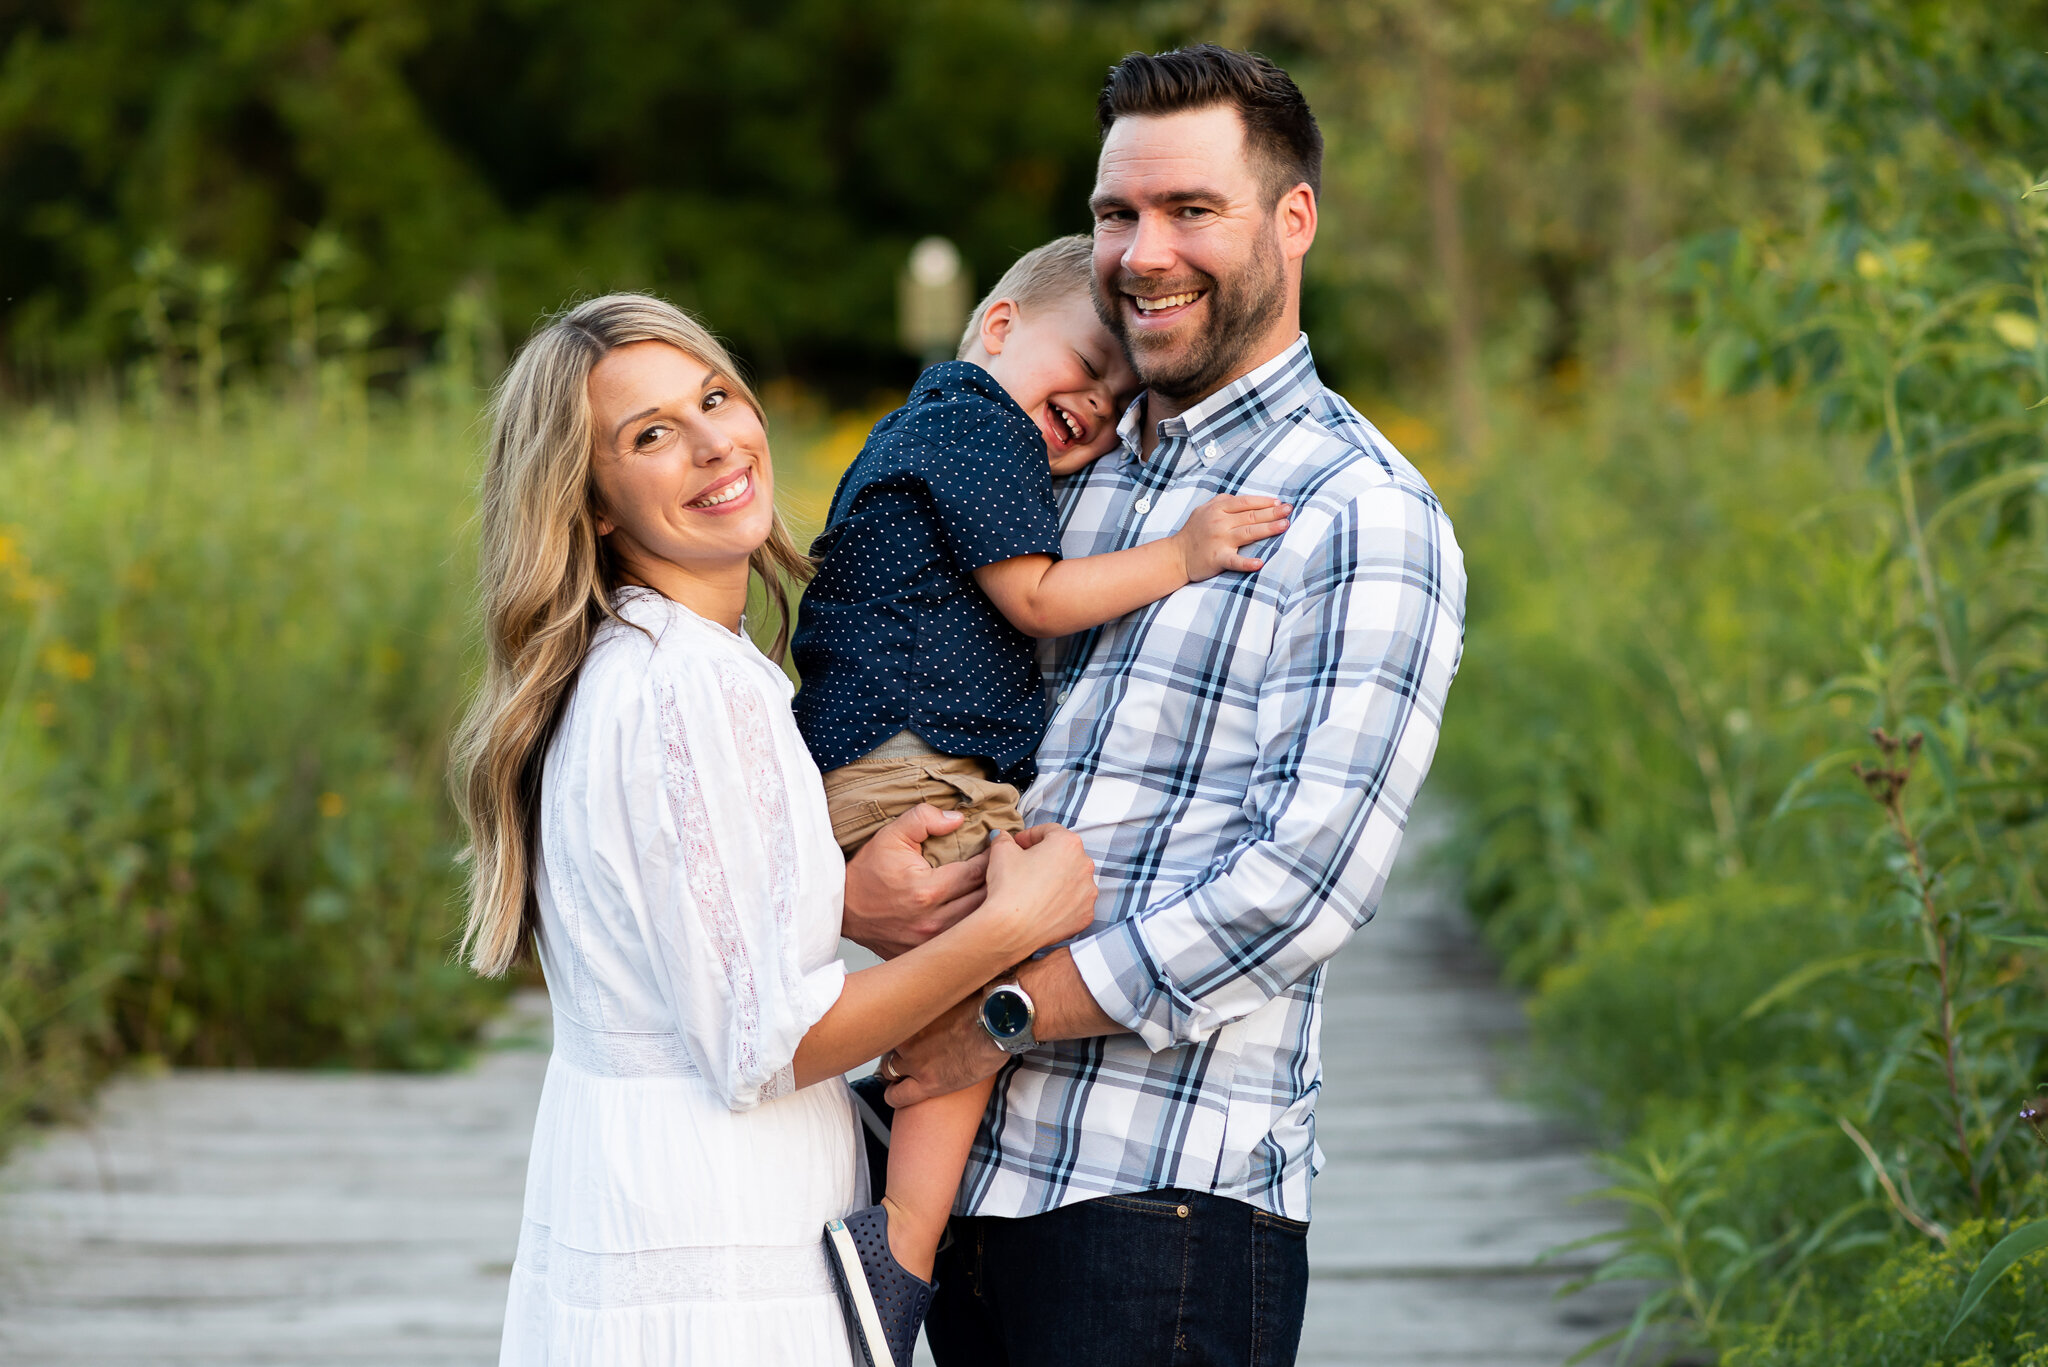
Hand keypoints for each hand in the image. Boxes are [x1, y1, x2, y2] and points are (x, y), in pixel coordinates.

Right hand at [842, 804, 989, 958]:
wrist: (843, 909)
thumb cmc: (867, 873)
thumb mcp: (891, 835)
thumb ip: (923, 819)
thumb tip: (958, 819)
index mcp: (928, 890)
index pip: (979, 872)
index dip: (995, 860)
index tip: (1000, 851)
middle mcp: (934, 920)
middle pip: (986, 902)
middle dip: (1001, 884)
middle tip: (1008, 871)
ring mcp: (932, 943)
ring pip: (980, 927)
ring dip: (993, 910)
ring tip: (1001, 893)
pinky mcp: (928, 955)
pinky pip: (964, 944)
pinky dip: (976, 931)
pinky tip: (982, 919)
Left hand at [881, 994, 1007, 1106]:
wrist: (999, 1027)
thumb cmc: (985, 1006)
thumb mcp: (956, 989)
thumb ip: (941, 993)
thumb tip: (946, 985)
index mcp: (912, 1012)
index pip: (890, 1022)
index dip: (898, 1029)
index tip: (904, 1031)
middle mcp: (907, 1037)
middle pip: (887, 1046)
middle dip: (894, 1050)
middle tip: (905, 1052)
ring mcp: (915, 1061)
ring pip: (889, 1070)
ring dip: (895, 1072)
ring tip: (901, 1075)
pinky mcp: (927, 1083)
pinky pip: (897, 1096)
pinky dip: (894, 1096)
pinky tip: (896, 1095)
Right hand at [980, 825, 1096, 960]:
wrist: (1011, 928)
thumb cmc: (1008, 885)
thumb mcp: (1001, 851)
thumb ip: (1004, 839)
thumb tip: (1002, 837)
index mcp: (1068, 843)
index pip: (1049, 831)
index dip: (1030, 836)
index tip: (1017, 845)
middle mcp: (1085, 865)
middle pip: (1064, 855)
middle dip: (1046, 857)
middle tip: (1025, 866)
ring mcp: (1088, 893)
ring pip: (1072, 879)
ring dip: (1056, 880)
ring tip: (1034, 888)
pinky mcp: (1086, 915)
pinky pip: (1074, 903)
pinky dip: (1062, 902)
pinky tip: (1043, 906)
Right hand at [1171, 494, 1290, 581]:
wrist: (1176, 556)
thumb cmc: (1193, 532)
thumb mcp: (1205, 510)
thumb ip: (1224, 502)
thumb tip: (1249, 500)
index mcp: (1217, 509)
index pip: (1245, 502)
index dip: (1264, 502)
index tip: (1279, 503)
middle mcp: (1219, 522)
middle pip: (1250, 515)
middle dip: (1272, 512)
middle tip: (1290, 511)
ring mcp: (1219, 540)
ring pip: (1248, 532)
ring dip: (1268, 529)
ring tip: (1284, 526)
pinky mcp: (1217, 558)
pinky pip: (1234, 561)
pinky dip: (1246, 562)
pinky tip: (1259, 563)